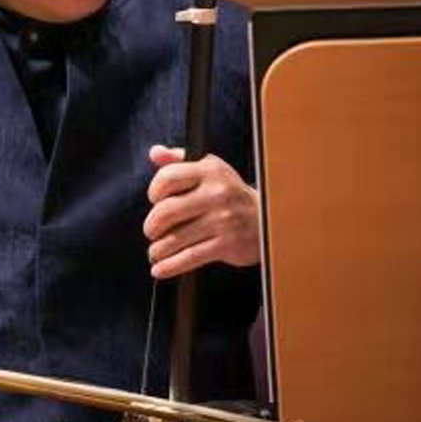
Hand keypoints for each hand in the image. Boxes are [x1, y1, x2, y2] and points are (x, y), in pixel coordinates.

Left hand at [143, 145, 261, 278]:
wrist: (268, 219)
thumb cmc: (229, 193)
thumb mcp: (208, 169)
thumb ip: (178, 160)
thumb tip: (154, 152)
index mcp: (209, 171)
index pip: (167, 178)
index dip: (154, 191)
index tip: (154, 200)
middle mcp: (217, 194)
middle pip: (166, 212)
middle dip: (151, 226)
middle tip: (151, 232)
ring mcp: (223, 220)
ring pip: (175, 238)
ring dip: (158, 249)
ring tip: (155, 252)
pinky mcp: (228, 244)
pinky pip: (189, 257)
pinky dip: (170, 266)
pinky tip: (160, 268)